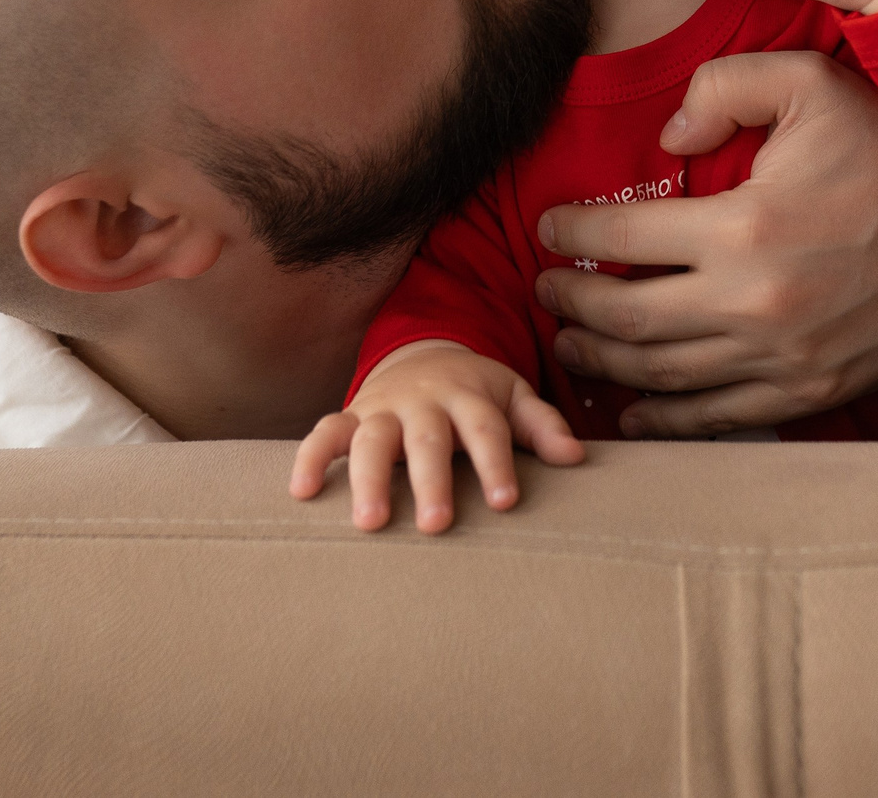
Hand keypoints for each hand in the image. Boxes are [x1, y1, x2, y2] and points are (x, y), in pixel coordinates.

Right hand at [288, 340, 584, 533]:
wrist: (425, 352)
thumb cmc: (476, 391)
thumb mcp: (513, 396)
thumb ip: (541, 424)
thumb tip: (576, 456)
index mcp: (469, 396)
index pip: (486, 429)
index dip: (496, 463)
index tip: (505, 502)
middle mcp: (424, 401)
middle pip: (427, 438)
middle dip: (431, 480)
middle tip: (436, 525)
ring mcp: (383, 408)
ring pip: (372, 439)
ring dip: (369, 478)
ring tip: (370, 523)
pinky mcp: (350, 416)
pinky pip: (323, 433)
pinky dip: (309, 457)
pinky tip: (301, 493)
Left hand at [532, 52, 877, 436]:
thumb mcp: (812, 83)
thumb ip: (723, 89)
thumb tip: (666, 140)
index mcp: (743, 226)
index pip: (618, 238)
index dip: (568, 233)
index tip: (549, 228)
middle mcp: (752, 304)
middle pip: (623, 319)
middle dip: (569, 306)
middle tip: (544, 290)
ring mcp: (780, 360)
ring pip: (658, 375)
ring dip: (600, 364)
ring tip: (571, 344)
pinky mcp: (810, 394)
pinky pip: (715, 419)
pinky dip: (663, 418)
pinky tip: (632, 407)